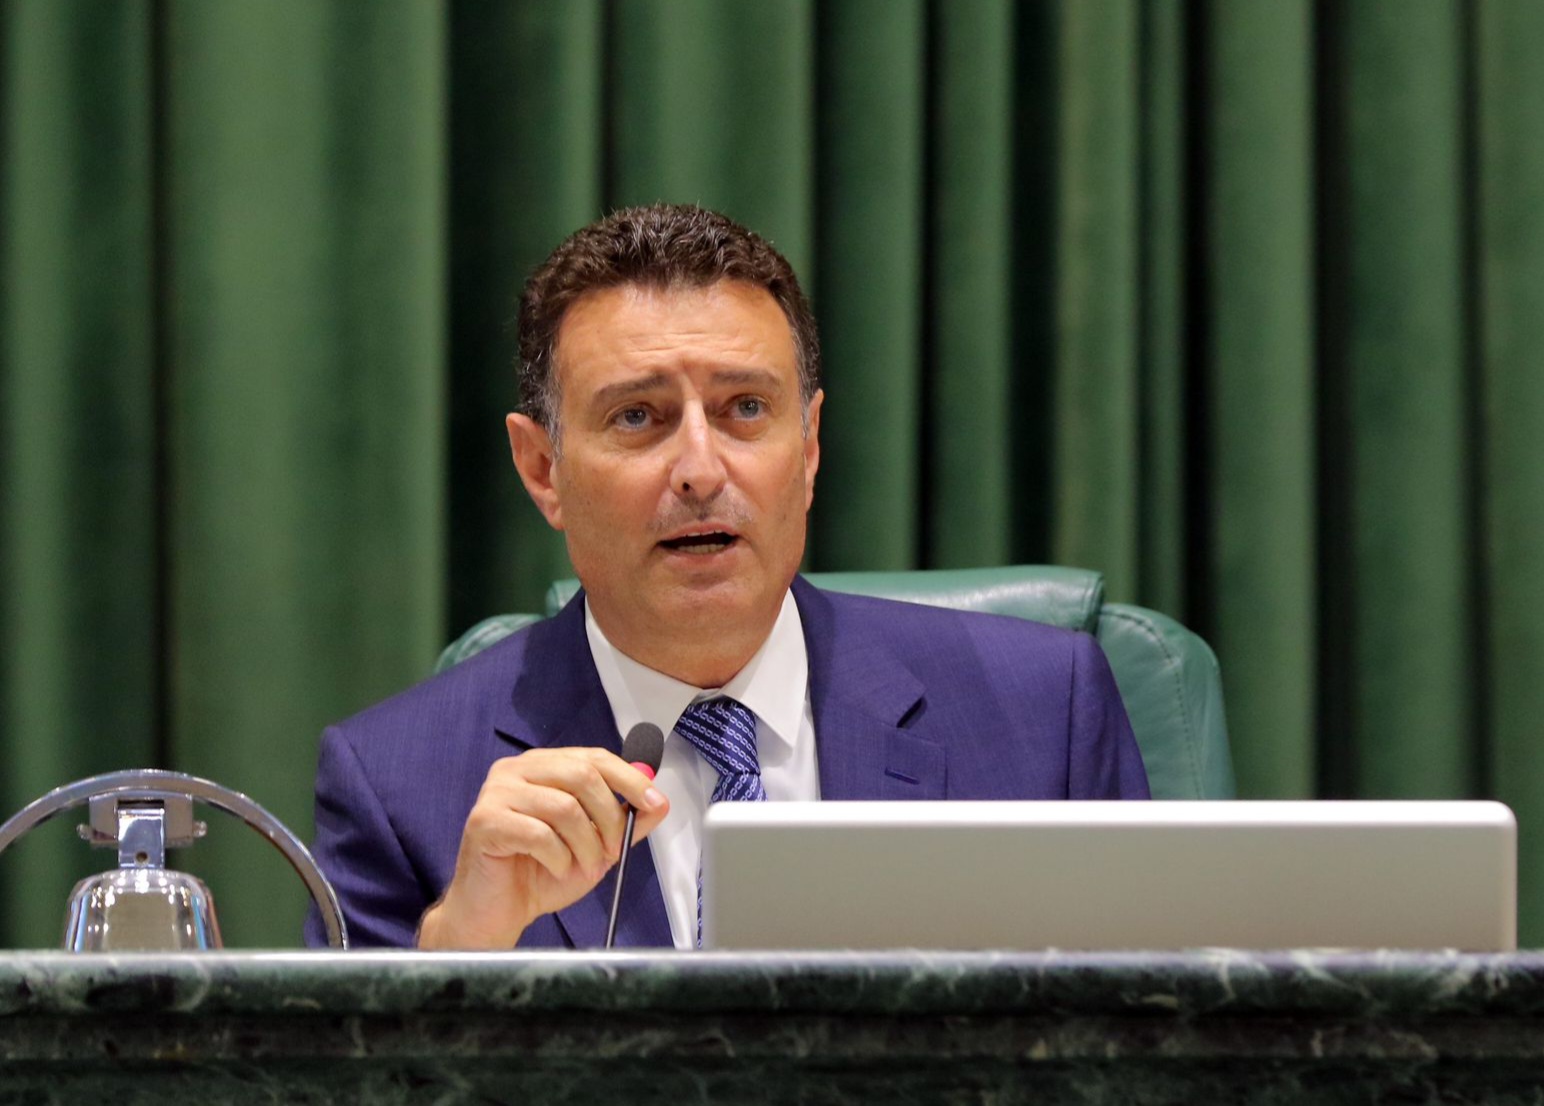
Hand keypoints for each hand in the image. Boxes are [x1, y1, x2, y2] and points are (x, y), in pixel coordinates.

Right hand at [416, 748, 668, 948]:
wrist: (497, 912)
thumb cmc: (541, 874)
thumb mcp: (595, 846)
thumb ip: (625, 823)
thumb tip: (661, 803)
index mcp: (543, 766)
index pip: (594, 757)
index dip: (630, 779)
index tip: (655, 803)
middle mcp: (516, 770)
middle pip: (581, 774)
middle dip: (609, 817)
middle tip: (614, 851)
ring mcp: (496, 792)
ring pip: (563, 807)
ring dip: (586, 844)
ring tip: (585, 867)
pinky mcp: (484, 821)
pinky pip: (538, 833)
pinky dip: (559, 858)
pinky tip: (557, 869)